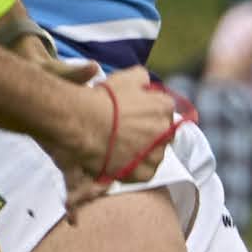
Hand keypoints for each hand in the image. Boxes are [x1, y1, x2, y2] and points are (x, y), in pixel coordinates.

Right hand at [44, 67, 186, 188]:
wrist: (85, 124)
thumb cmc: (104, 100)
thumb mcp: (125, 78)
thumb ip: (142, 78)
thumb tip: (146, 83)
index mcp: (164, 107)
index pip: (163, 109)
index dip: (148, 111)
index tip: (134, 114)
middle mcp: (166, 131)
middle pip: (162, 133)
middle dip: (149, 133)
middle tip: (127, 132)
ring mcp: (156, 154)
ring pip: (154, 155)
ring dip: (143, 152)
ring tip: (121, 148)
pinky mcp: (144, 173)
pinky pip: (144, 172)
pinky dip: (134, 169)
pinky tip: (120, 161)